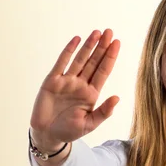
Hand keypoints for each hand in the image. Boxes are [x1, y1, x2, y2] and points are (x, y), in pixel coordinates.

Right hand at [29, 29, 120, 146]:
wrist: (48, 134)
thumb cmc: (69, 131)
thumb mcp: (89, 124)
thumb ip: (103, 112)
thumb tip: (117, 98)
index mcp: (92, 94)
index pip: (103, 71)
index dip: (110, 57)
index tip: (117, 43)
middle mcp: (81, 84)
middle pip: (94, 62)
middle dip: (102, 47)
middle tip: (110, 32)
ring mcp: (67, 81)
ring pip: (80, 59)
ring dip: (88, 46)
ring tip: (97, 32)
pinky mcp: (52, 81)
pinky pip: (62, 63)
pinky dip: (69, 51)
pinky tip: (77, 40)